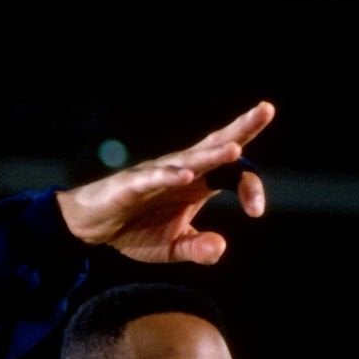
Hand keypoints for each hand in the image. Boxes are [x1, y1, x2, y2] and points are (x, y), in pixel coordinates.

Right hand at [57, 103, 274, 263]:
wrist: (92, 226)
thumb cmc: (135, 228)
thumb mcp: (172, 247)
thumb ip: (197, 248)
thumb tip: (220, 248)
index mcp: (199, 182)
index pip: (233, 173)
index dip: (250, 188)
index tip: (257, 211)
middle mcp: (182, 171)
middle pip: (215, 145)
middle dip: (241, 129)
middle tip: (266, 110)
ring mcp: (157, 174)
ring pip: (188, 160)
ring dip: (211, 155)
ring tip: (234, 150)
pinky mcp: (132, 184)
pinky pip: (153, 178)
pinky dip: (169, 177)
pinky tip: (186, 177)